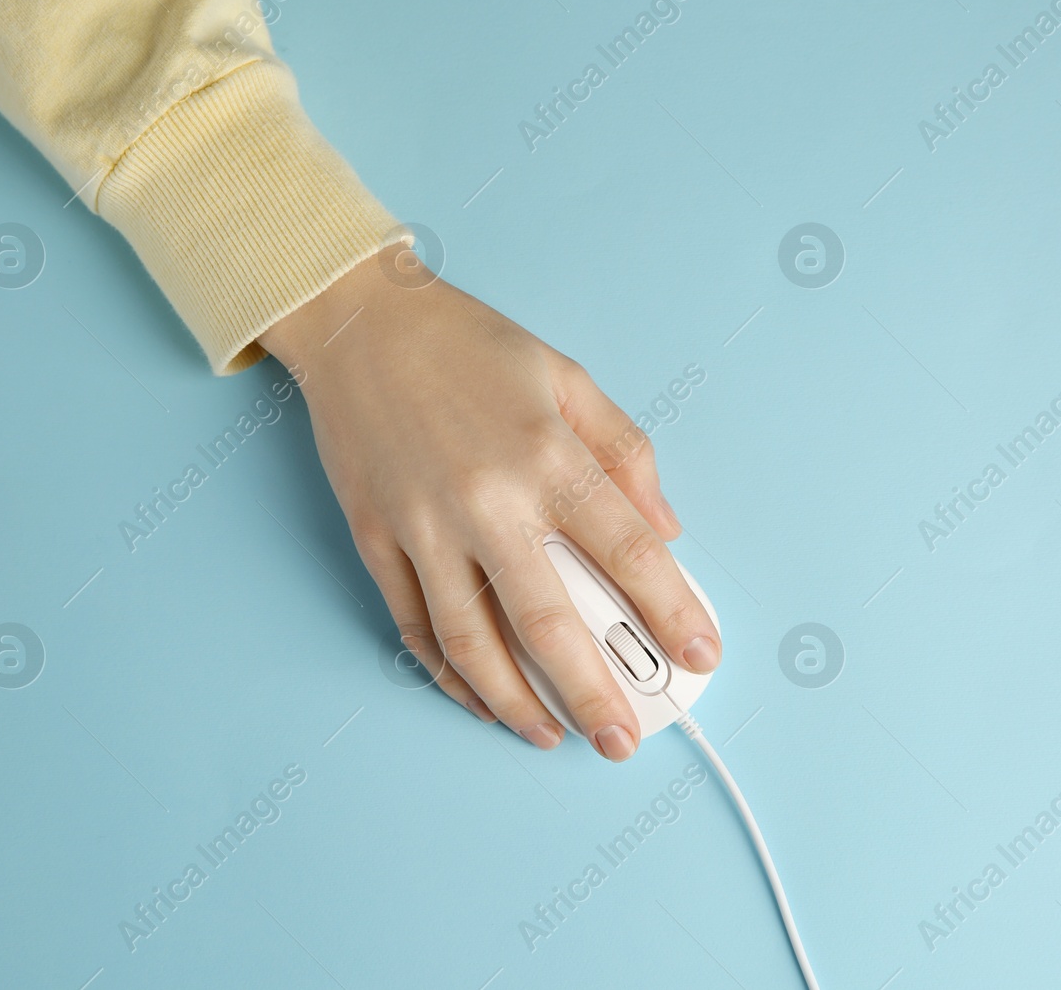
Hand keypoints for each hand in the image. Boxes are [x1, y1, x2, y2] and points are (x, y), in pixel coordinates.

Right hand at [259, 245, 720, 760]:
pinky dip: (450, 676)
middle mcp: (487, 500)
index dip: (672, 610)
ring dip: (517, 704)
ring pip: (474, 643)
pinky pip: (415, 628)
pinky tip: (484, 701)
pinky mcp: (375, 540)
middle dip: (595, 693)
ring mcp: (425, 527)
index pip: (627, 551)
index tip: (701, 654)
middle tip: (624, 739)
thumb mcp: (566, 376)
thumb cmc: (469, 346)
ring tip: (553, 737)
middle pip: (551, 621)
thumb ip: (625, 452)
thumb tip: (665, 530)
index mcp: (547, 455)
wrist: (359, 321)